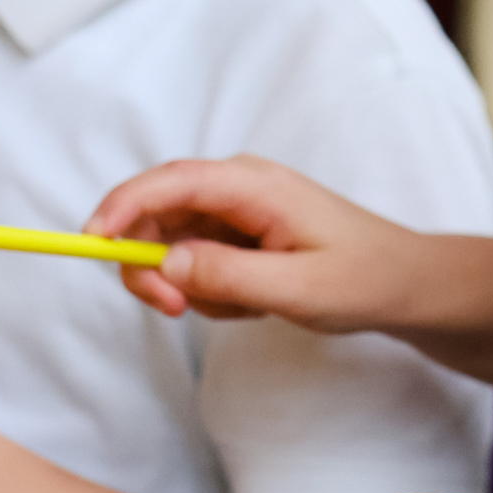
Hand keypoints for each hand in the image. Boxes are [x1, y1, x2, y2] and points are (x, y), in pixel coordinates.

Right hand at [86, 155, 427, 333]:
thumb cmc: (362, 279)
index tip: (90, 243)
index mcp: (254, 184)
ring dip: (191, 287)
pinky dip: (210, 292)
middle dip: (150, 266)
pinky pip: (193, 264)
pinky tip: (255, 301)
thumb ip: (229, 276)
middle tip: (175, 310)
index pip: (169, 182)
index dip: (121, 207)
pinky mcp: (234, 234)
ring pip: (169, 246)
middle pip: (154, 214)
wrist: (402, 285)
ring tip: (250, 305)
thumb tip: (163, 263)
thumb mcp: (298, 290)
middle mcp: (237, 187)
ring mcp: (234, 210)